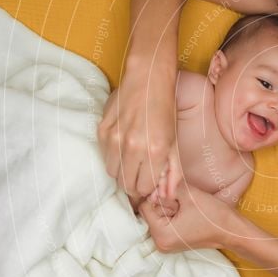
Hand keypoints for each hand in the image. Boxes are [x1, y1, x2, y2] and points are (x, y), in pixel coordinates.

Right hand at [98, 73, 181, 199]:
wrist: (147, 80)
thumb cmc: (165, 110)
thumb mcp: (175, 142)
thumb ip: (172, 172)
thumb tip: (166, 196)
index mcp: (155, 151)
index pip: (143, 188)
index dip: (146, 186)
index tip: (149, 179)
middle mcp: (132, 147)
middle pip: (125, 184)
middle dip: (133, 182)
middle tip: (140, 172)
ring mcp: (114, 139)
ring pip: (112, 173)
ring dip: (122, 171)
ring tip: (132, 157)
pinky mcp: (102, 130)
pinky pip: (103, 156)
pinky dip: (112, 156)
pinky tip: (123, 144)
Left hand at [138, 185, 237, 252]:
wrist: (232, 231)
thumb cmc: (213, 215)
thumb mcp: (189, 195)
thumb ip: (167, 187)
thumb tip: (152, 180)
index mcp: (161, 235)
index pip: (144, 207)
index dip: (158, 195)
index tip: (175, 195)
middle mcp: (160, 243)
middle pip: (150, 213)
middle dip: (164, 203)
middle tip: (183, 203)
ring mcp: (166, 244)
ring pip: (157, 216)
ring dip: (169, 208)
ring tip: (187, 209)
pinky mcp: (173, 241)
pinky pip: (165, 222)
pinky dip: (173, 214)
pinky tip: (186, 213)